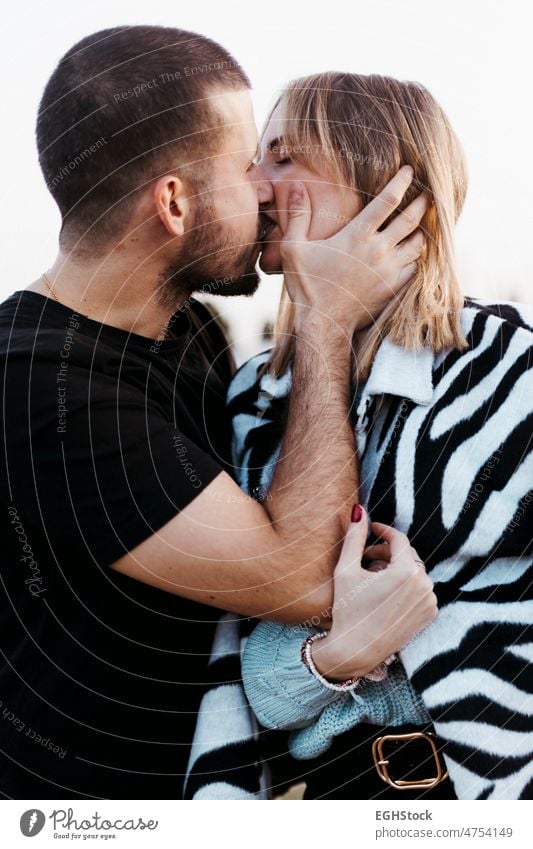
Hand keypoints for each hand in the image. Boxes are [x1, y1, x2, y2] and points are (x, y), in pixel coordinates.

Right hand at [280, 167, 428, 335]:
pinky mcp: (394, 288)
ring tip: (427, 222)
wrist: (324, 324)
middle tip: (430, 192)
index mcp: (357, 235)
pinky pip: (415, 267)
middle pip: (411, 219)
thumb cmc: (308, 286)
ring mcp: (389, 270)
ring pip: (418, 244)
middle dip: (423, 202)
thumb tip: (295, 186)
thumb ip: (298, 215)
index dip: (401, 182)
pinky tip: (417, 252)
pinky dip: (419, 257)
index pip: (388, 201)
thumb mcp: (294, 248)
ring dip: (424, 231)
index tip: (410, 170)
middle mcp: (379, 250)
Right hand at [311, 506, 436, 680]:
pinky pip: (419, 589)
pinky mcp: (429, 615)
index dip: (383, 531)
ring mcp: (429, 601)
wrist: (356, 650)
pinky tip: (384, 595)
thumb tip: (359, 510)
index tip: (371, 529)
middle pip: (407, 555)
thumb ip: (355, 537)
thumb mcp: (346, 569)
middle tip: (365, 558)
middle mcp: (424, 585)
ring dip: (395, 569)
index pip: (399, 539)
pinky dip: (404, 586)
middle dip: (386, 552)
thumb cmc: (348, 609)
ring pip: (413, 572)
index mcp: (407, 571)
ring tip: (372, 579)